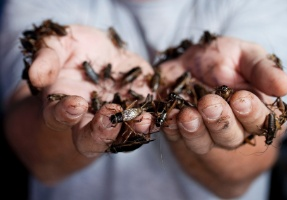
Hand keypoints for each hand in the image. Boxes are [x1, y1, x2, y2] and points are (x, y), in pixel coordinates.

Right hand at [6, 24, 153, 182]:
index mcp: (64, 104)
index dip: (64, 114)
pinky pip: (149, 118)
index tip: (75, 104)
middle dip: (100, 132)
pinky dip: (157, 118)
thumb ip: (47, 58)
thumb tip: (37, 77)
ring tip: (144, 121)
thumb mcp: (58, 44)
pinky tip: (165, 114)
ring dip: (133, 129)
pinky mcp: (140, 107)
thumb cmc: (75, 48)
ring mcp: (117, 115)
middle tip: (110, 119)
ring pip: (123, 133)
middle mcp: (90, 117)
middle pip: (91, 138)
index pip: (58, 116)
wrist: (103, 51)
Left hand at [158, 36, 286, 196]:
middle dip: (220, 122)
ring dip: (194, 131)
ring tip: (187, 115)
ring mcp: (203, 132)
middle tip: (210, 104)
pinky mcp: (178, 130)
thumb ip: (262, 70)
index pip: (259, 121)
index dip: (251, 113)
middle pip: (230, 136)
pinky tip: (169, 117)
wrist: (190, 62)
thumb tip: (284, 86)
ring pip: (202, 142)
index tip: (241, 98)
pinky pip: (175, 136)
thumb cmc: (224, 58)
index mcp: (253, 112)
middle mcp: (230, 128)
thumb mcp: (245, 56)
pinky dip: (171, 128)